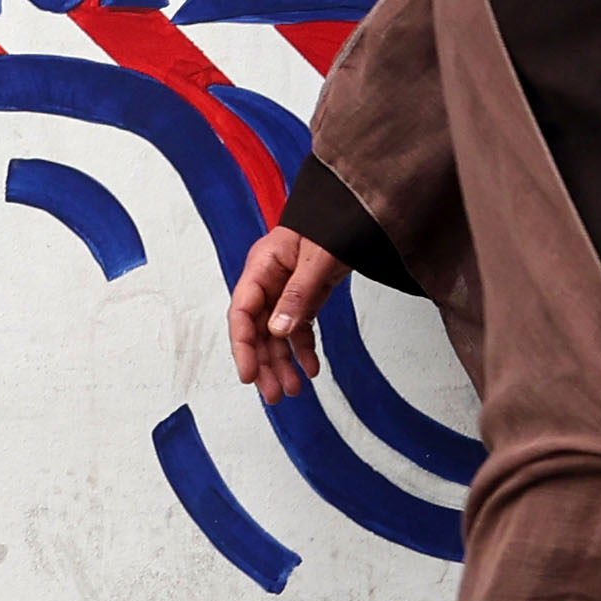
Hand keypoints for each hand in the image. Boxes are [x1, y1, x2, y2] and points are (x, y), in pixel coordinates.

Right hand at [227, 227, 349, 404]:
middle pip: (257, 330)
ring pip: (276, 334)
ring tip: (293, 390)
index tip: (248, 374)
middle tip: (273, 394)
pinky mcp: (306, 295)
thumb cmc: (333, 219)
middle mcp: (269, 280)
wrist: (357, 207)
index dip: (242, 346)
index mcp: (262, 265)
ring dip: (283, 363)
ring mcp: (286, 289)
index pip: (243, 312)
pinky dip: (304, 350)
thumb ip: (298, 294)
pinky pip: (299, 328)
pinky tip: (312, 369)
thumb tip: (278, 330)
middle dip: (263, 364)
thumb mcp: (318, 257)